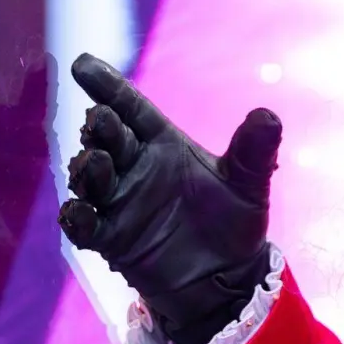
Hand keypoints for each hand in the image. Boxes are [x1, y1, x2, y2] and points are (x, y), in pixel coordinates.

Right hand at [58, 54, 281, 343]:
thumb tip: (268, 116)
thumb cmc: (234, 222)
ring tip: (95, 164)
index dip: (106, 85)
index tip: (82, 64)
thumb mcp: (248, 184)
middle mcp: (135, 167)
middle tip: (100, 122)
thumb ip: (254, 151)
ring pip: (89, 175)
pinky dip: (76, 217)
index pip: (129, 107)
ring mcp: (118, 201)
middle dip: (98, 127)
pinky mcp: (110, 238)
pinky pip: (83, 223)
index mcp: (163, 144)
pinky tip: (80, 213)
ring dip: (86, 167)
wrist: (226, 279)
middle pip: (106, 137)